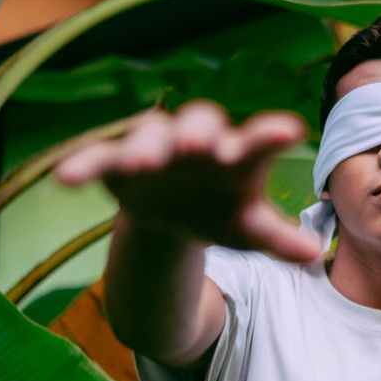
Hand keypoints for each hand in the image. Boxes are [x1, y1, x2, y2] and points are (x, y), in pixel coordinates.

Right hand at [53, 100, 321, 263]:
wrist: (174, 213)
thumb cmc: (221, 212)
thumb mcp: (249, 229)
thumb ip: (279, 239)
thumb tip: (314, 254)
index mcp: (237, 155)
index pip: (256, 141)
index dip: (269, 135)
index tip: (290, 132)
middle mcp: (196, 141)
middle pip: (199, 126)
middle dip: (198, 135)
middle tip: (199, 146)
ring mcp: (155, 148)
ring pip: (149, 137)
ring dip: (144, 147)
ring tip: (142, 163)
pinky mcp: (116, 162)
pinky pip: (98, 157)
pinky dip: (83, 165)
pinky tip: (65, 180)